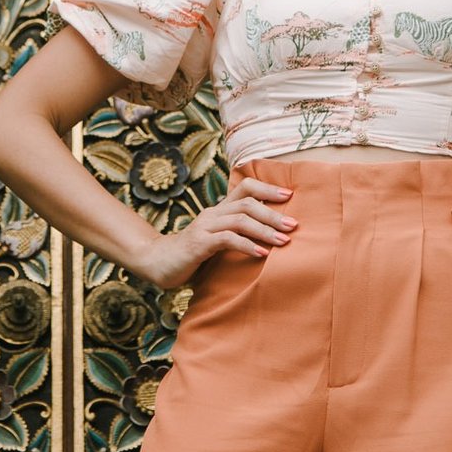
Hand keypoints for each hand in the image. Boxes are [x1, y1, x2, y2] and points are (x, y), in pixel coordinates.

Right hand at [136, 178, 296, 289]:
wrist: (156, 263)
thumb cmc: (191, 255)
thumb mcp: (216, 242)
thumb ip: (236, 236)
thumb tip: (269, 240)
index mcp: (219, 210)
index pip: (245, 188)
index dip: (267, 189)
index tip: (290, 196)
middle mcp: (213, 213)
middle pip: (248, 203)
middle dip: (274, 213)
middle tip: (294, 225)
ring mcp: (205, 226)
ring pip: (240, 219)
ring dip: (265, 230)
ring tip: (284, 241)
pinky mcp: (199, 243)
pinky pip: (227, 239)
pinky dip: (247, 245)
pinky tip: (262, 254)